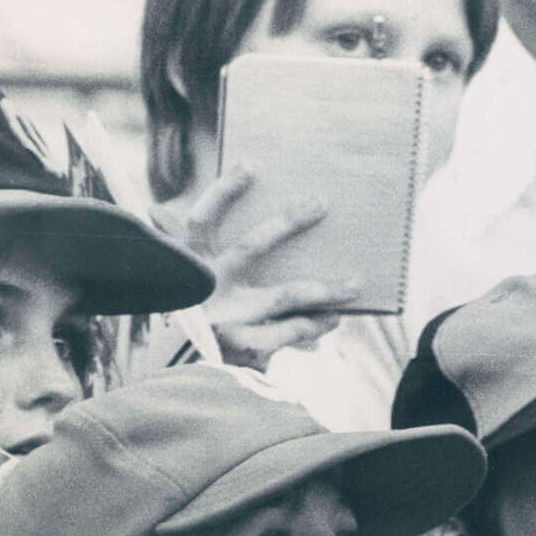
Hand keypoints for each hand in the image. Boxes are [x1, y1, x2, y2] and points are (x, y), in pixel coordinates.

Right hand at [153, 167, 343, 370]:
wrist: (180, 369)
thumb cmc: (198, 315)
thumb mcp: (195, 283)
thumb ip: (208, 251)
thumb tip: (208, 217)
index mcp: (191, 263)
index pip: (201, 218)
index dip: (224, 192)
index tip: (253, 165)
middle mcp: (206, 285)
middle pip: (250, 246)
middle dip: (287, 222)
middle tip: (322, 202)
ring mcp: (223, 316)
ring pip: (283, 295)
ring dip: (324, 287)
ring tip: (355, 283)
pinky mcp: (241, 346)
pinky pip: (289, 331)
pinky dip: (315, 324)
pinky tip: (334, 318)